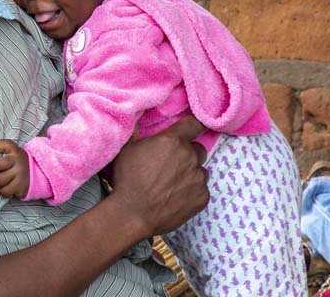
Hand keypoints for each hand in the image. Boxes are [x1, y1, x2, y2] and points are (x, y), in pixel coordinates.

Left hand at [0, 139, 30, 197]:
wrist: (36, 174)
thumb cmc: (17, 163)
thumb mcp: (13, 152)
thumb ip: (2, 149)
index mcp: (15, 150)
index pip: (0, 145)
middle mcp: (18, 161)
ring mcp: (20, 175)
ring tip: (4, 178)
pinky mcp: (21, 188)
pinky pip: (4, 191)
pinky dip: (5, 190)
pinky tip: (9, 186)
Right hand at [106, 116, 208, 235]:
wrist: (132, 213)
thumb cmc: (127, 179)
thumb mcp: (126, 149)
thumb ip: (138, 131)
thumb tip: (137, 116)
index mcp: (172, 141)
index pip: (194, 124)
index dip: (196, 124)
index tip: (197, 126)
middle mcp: (189, 156)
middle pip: (197, 149)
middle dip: (187, 154)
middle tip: (170, 165)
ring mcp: (198, 178)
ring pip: (200, 170)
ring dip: (190, 173)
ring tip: (171, 184)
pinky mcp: (203, 197)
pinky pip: (201, 189)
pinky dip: (191, 191)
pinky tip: (174, 196)